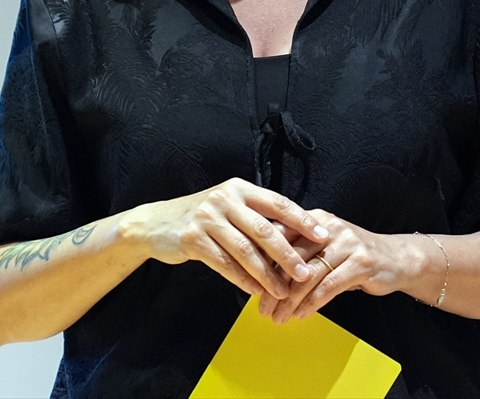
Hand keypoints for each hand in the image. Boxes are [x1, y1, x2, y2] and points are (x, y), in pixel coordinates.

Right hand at [127, 178, 328, 299]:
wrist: (156, 224)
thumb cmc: (203, 217)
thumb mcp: (229, 207)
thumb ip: (256, 216)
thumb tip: (296, 235)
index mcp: (241, 189)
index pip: (278, 203)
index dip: (302, 220)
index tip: (323, 235)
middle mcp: (226, 199)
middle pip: (265, 229)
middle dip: (288, 254)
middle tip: (306, 272)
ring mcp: (208, 218)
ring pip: (245, 250)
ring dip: (267, 274)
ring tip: (283, 290)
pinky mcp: (193, 239)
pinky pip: (224, 263)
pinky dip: (242, 279)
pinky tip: (255, 291)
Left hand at [260, 210, 434, 323]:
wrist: (397, 258)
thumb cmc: (354, 256)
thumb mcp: (326, 249)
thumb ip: (300, 254)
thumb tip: (263, 276)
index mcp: (316, 220)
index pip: (281, 237)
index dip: (263, 262)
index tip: (251, 287)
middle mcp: (330, 228)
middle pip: (292, 258)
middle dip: (274, 287)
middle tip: (263, 309)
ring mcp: (347, 243)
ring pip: (309, 275)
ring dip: (290, 300)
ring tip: (279, 317)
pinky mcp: (361, 262)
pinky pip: (329, 286)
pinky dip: (312, 303)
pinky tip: (301, 314)